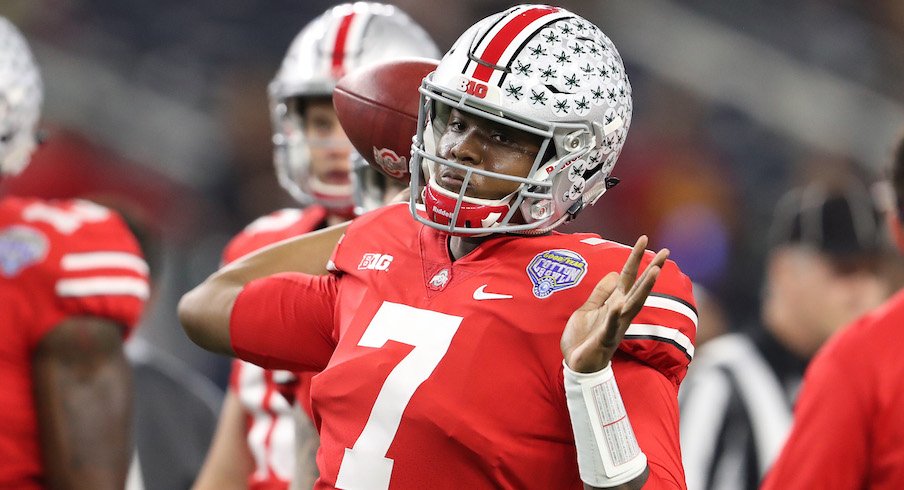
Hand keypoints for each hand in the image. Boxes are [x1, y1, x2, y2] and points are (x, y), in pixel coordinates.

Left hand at [561, 236, 668, 372]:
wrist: (577, 365)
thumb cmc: (584, 338)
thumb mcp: (589, 308)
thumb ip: (600, 293)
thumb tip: (614, 273)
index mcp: (614, 303)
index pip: (628, 276)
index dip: (635, 258)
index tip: (644, 239)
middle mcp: (620, 312)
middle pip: (638, 287)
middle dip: (652, 270)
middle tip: (666, 253)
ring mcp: (615, 325)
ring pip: (633, 304)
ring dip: (644, 288)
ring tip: (654, 272)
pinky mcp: (605, 338)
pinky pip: (611, 325)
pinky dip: (614, 316)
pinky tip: (619, 305)